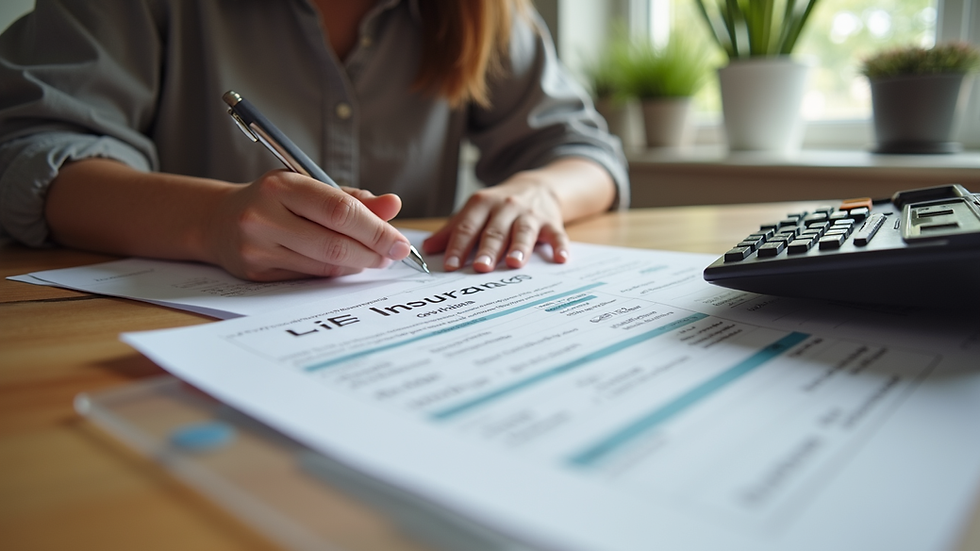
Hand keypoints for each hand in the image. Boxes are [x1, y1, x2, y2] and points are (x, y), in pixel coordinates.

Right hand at [205, 170, 411, 280]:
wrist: (219, 220)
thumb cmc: (275, 200)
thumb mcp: (310, 187)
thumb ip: (353, 198)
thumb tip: (393, 205)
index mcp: (281, 185)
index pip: (339, 210)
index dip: (376, 229)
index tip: (400, 241)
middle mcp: (264, 216)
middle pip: (334, 244)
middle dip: (372, 252)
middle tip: (393, 254)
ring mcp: (257, 248)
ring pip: (323, 266)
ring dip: (357, 265)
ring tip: (374, 258)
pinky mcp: (256, 273)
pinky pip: (309, 277)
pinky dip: (335, 273)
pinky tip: (347, 265)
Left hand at [422, 170, 569, 272]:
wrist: (538, 186)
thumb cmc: (499, 206)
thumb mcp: (475, 212)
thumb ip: (452, 230)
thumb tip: (427, 249)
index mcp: (482, 204)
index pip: (467, 227)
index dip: (458, 246)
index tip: (450, 265)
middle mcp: (506, 207)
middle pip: (494, 231)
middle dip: (487, 249)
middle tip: (480, 267)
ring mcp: (530, 215)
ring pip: (523, 232)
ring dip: (519, 247)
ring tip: (515, 263)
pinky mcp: (552, 222)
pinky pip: (557, 235)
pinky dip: (560, 246)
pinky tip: (560, 259)